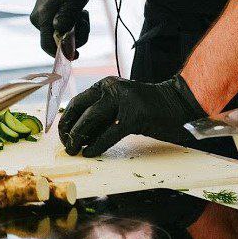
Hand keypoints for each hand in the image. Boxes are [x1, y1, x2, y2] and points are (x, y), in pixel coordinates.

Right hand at [30, 0, 90, 56]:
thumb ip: (69, 15)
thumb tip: (61, 31)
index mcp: (44, 16)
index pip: (48, 45)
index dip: (62, 53)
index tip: (77, 54)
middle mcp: (38, 19)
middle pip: (56, 41)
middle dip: (74, 36)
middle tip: (84, 20)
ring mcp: (39, 18)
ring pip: (59, 34)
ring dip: (74, 29)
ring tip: (81, 13)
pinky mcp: (44, 15)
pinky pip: (58, 27)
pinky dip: (69, 24)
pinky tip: (76, 12)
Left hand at [58, 74, 205, 156]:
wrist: (175, 103)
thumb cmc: (145, 108)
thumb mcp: (118, 106)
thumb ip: (100, 116)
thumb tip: (76, 135)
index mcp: (105, 85)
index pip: (77, 102)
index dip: (66, 120)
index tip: (62, 134)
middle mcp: (111, 88)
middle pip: (80, 109)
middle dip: (69, 129)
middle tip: (67, 145)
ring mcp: (123, 101)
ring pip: (91, 119)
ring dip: (79, 138)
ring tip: (74, 151)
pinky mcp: (134, 116)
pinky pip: (109, 133)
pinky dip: (97, 145)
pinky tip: (90, 153)